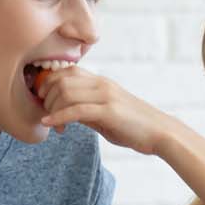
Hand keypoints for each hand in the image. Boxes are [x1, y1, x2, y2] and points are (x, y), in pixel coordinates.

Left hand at [38, 68, 171, 154]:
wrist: (161, 133)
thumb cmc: (135, 127)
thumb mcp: (106, 116)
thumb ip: (86, 111)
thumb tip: (65, 113)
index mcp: (101, 82)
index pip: (67, 71)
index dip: (48, 83)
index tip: (43, 100)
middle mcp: (102, 84)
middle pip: (61, 79)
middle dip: (46, 96)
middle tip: (45, 113)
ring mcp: (106, 96)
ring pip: (65, 92)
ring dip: (52, 108)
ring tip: (51, 123)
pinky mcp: (109, 111)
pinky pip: (76, 110)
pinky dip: (58, 117)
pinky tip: (51, 125)